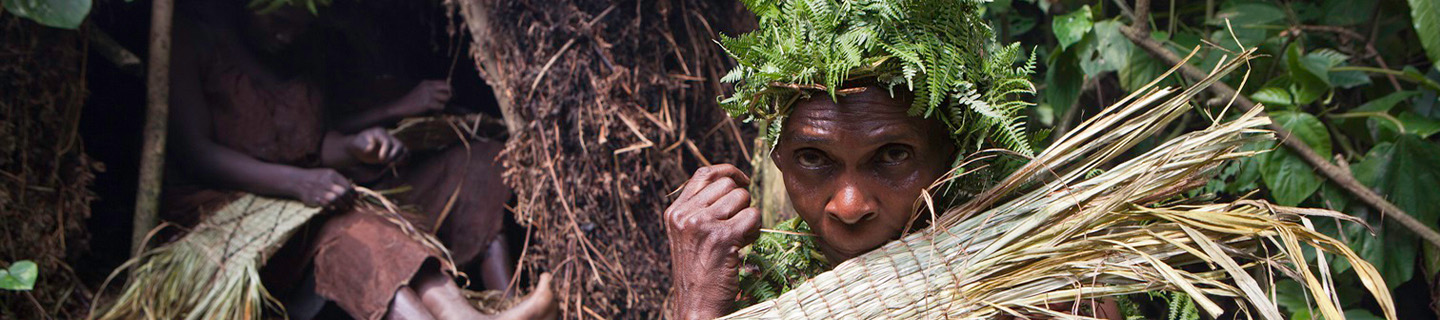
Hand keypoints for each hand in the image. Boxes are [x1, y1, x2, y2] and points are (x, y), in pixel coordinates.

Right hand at [288, 168, 350, 206]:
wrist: (297, 181)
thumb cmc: (316, 178)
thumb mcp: (328, 174)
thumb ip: (340, 181)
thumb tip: (354, 191)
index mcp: (331, 174)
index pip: (346, 185)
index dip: (352, 193)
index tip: (355, 197)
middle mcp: (325, 181)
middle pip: (342, 193)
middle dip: (349, 200)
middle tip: (350, 204)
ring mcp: (319, 190)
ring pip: (335, 199)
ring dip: (342, 205)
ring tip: (344, 207)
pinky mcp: (313, 198)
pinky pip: (326, 205)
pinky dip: (332, 208)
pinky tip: (334, 208)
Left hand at [346, 127, 405, 164]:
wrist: (361, 147)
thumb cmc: (358, 145)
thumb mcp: (357, 144)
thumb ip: (363, 145)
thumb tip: (370, 148)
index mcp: (380, 133)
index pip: (387, 141)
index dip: (386, 150)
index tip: (381, 159)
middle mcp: (390, 137)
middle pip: (399, 145)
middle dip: (394, 156)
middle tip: (385, 163)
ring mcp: (394, 145)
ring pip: (405, 151)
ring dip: (400, 159)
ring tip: (391, 166)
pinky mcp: (396, 152)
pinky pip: (405, 156)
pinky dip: (403, 162)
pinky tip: (395, 168)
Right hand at [391, 80, 449, 117]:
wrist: (399, 107)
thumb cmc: (411, 102)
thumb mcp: (421, 93)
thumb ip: (432, 92)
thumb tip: (448, 96)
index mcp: (427, 83)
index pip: (444, 83)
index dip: (450, 89)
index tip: (452, 94)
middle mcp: (428, 86)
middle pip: (448, 88)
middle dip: (452, 95)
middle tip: (451, 101)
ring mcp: (428, 94)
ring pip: (447, 98)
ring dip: (445, 104)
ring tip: (438, 108)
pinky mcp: (428, 103)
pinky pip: (441, 107)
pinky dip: (439, 110)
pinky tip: (433, 112)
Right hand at [664, 164, 760, 319]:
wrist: (697, 307)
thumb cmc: (698, 275)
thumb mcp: (687, 237)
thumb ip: (700, 210)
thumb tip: (732, 184)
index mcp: (675, 213)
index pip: (704, 174)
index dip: (728, 172)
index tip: (743, 180)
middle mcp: (685, 215)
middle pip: (728, 184)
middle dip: (741, 201)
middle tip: (738, 225)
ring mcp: (703, 224)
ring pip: (743, 198)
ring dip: (749, 217)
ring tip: (739, 238)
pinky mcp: (723, 236)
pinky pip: (752, 216)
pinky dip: (755, 231)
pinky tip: (743, 246)